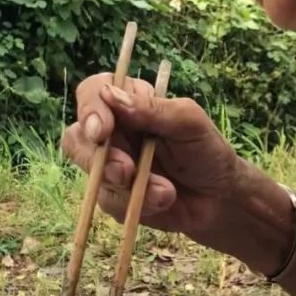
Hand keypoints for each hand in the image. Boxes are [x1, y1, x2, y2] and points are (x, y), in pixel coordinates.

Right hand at [61, 73, 242, 241]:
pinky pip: (109, 201)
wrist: (219, 197)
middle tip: (125, 171)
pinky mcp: (114, 197)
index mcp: (129, 104)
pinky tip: (165, 200)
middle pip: (76, 137)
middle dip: (97, 157)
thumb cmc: (206, 151)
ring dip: (125, 185)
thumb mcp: (189, 123)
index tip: (102, 130)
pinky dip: (139, 203)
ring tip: (164, 190)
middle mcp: (113, 132)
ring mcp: (110, 166)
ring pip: (92, 173)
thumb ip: (153, 109)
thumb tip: (111, 95)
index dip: (90, 108)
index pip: (93, 92)